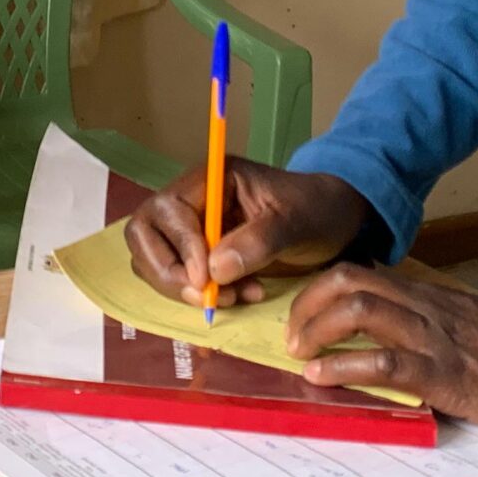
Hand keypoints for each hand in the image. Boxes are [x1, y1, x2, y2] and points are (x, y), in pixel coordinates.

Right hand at [124, 159, 371, 306]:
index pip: (169, 210)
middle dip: (168, 271)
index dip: (181, 247)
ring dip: (181, 287)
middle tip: (205, 297)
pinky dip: (195, 293)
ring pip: (151, 259)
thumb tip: (214, 270)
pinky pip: (175, 276)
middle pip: (144, 234)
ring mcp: (190, 227)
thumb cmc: (316, 210)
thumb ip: (257, 242)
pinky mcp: (196, 253)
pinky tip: (237, 297)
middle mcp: (191, 199)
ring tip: (231, 298)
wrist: (333, 221)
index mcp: (210, 178)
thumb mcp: (295, 222)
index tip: (206, 280)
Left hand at [286, 264, 477, 444]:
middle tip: (292, 335)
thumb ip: (438, 327)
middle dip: (308, 303)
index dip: (323, 289)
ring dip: (316, 330)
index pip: (366, 274)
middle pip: (351, 281)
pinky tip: (322, 378)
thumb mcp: (476, 331)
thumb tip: (396, 339)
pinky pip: (386, 362)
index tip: (303, 314)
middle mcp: (430, 308)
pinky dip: (344, 367)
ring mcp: (437, 339)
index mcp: (435, 298)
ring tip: (299, 354)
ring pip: (361, 309)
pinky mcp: (448, 376)